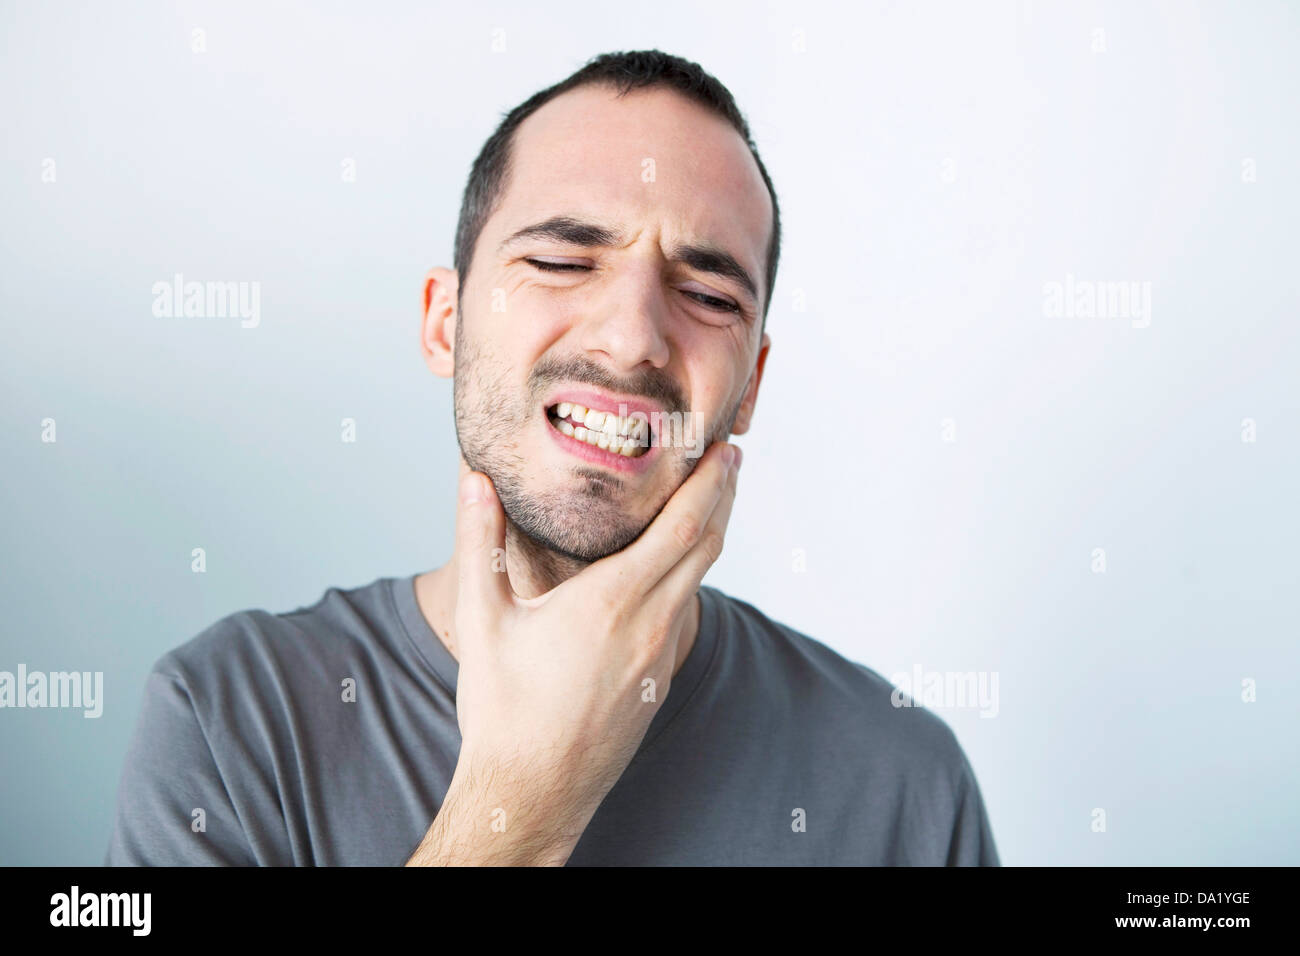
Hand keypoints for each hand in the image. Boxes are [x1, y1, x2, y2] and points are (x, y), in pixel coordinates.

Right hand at [407, 440, 741, 865]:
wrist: (530, 793)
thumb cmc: (502, 710)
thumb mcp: (483, 618)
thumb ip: (480, 542)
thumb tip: (475, 482)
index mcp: (610, 602)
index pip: (682, 528)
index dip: (709, 484)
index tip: (723, 450)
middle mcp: (649, 626)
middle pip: (707, 547)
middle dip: (723, 497)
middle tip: (729, 459)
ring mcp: (660, 657)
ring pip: (700, 581)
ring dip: (711, 534)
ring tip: (709, 500)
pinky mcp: (659, 681)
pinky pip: (684, 612)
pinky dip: (691, 575)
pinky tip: (674, 567)